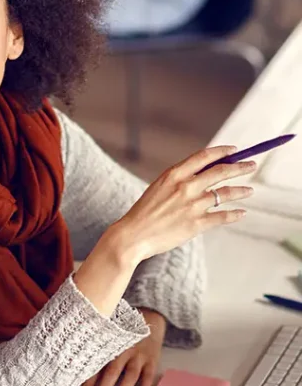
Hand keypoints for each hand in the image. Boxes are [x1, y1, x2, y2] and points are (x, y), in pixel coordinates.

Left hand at [79, 310, 165, 385]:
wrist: (149, 318)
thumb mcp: (106, 332)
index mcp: (108, 344)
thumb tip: (74, 363)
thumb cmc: (121, 329)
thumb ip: (95, 346)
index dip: (89, 382)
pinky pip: (148, 376)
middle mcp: (123, 350)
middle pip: (111, 372)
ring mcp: (138, 355)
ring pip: (130, 376)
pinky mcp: (152, 359)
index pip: (96, 366)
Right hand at [106, 146, 254, 264]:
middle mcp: (185, 187)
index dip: (222, 152)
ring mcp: (192, 206)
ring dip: (241, 191)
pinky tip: (241, 213)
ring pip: (225, 194)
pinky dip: (234, 214)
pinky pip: (222, 217)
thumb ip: (180, 180)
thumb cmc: (144, 212)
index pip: (203, 157)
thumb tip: (205, 174)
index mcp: (173, 175)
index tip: (234, 150)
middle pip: (220, 172)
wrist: (134, 235)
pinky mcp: (196, 224)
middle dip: (240, 167)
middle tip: (251, 165)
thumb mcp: (158, 188)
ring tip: (249, 190)